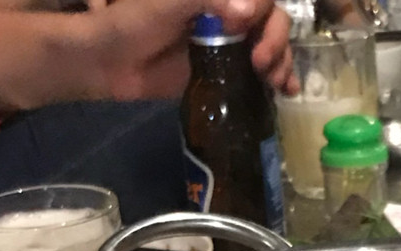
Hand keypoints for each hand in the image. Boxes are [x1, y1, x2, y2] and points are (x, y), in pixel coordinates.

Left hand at [96, 0, 296, 98]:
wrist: (114, 61)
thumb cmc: (135, 21)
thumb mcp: (169, 2)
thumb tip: (246, 14)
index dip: (260, 10)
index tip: (245, 27)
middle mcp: (231, 11)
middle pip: (273, 18)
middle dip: (276, 40)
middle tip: (260, 64)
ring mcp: (232, 41)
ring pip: (273, 44)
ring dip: (282, 62)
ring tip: (275, 83)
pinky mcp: (229, 70)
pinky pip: (262, 71)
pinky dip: (279, 80)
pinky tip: (286, 92)